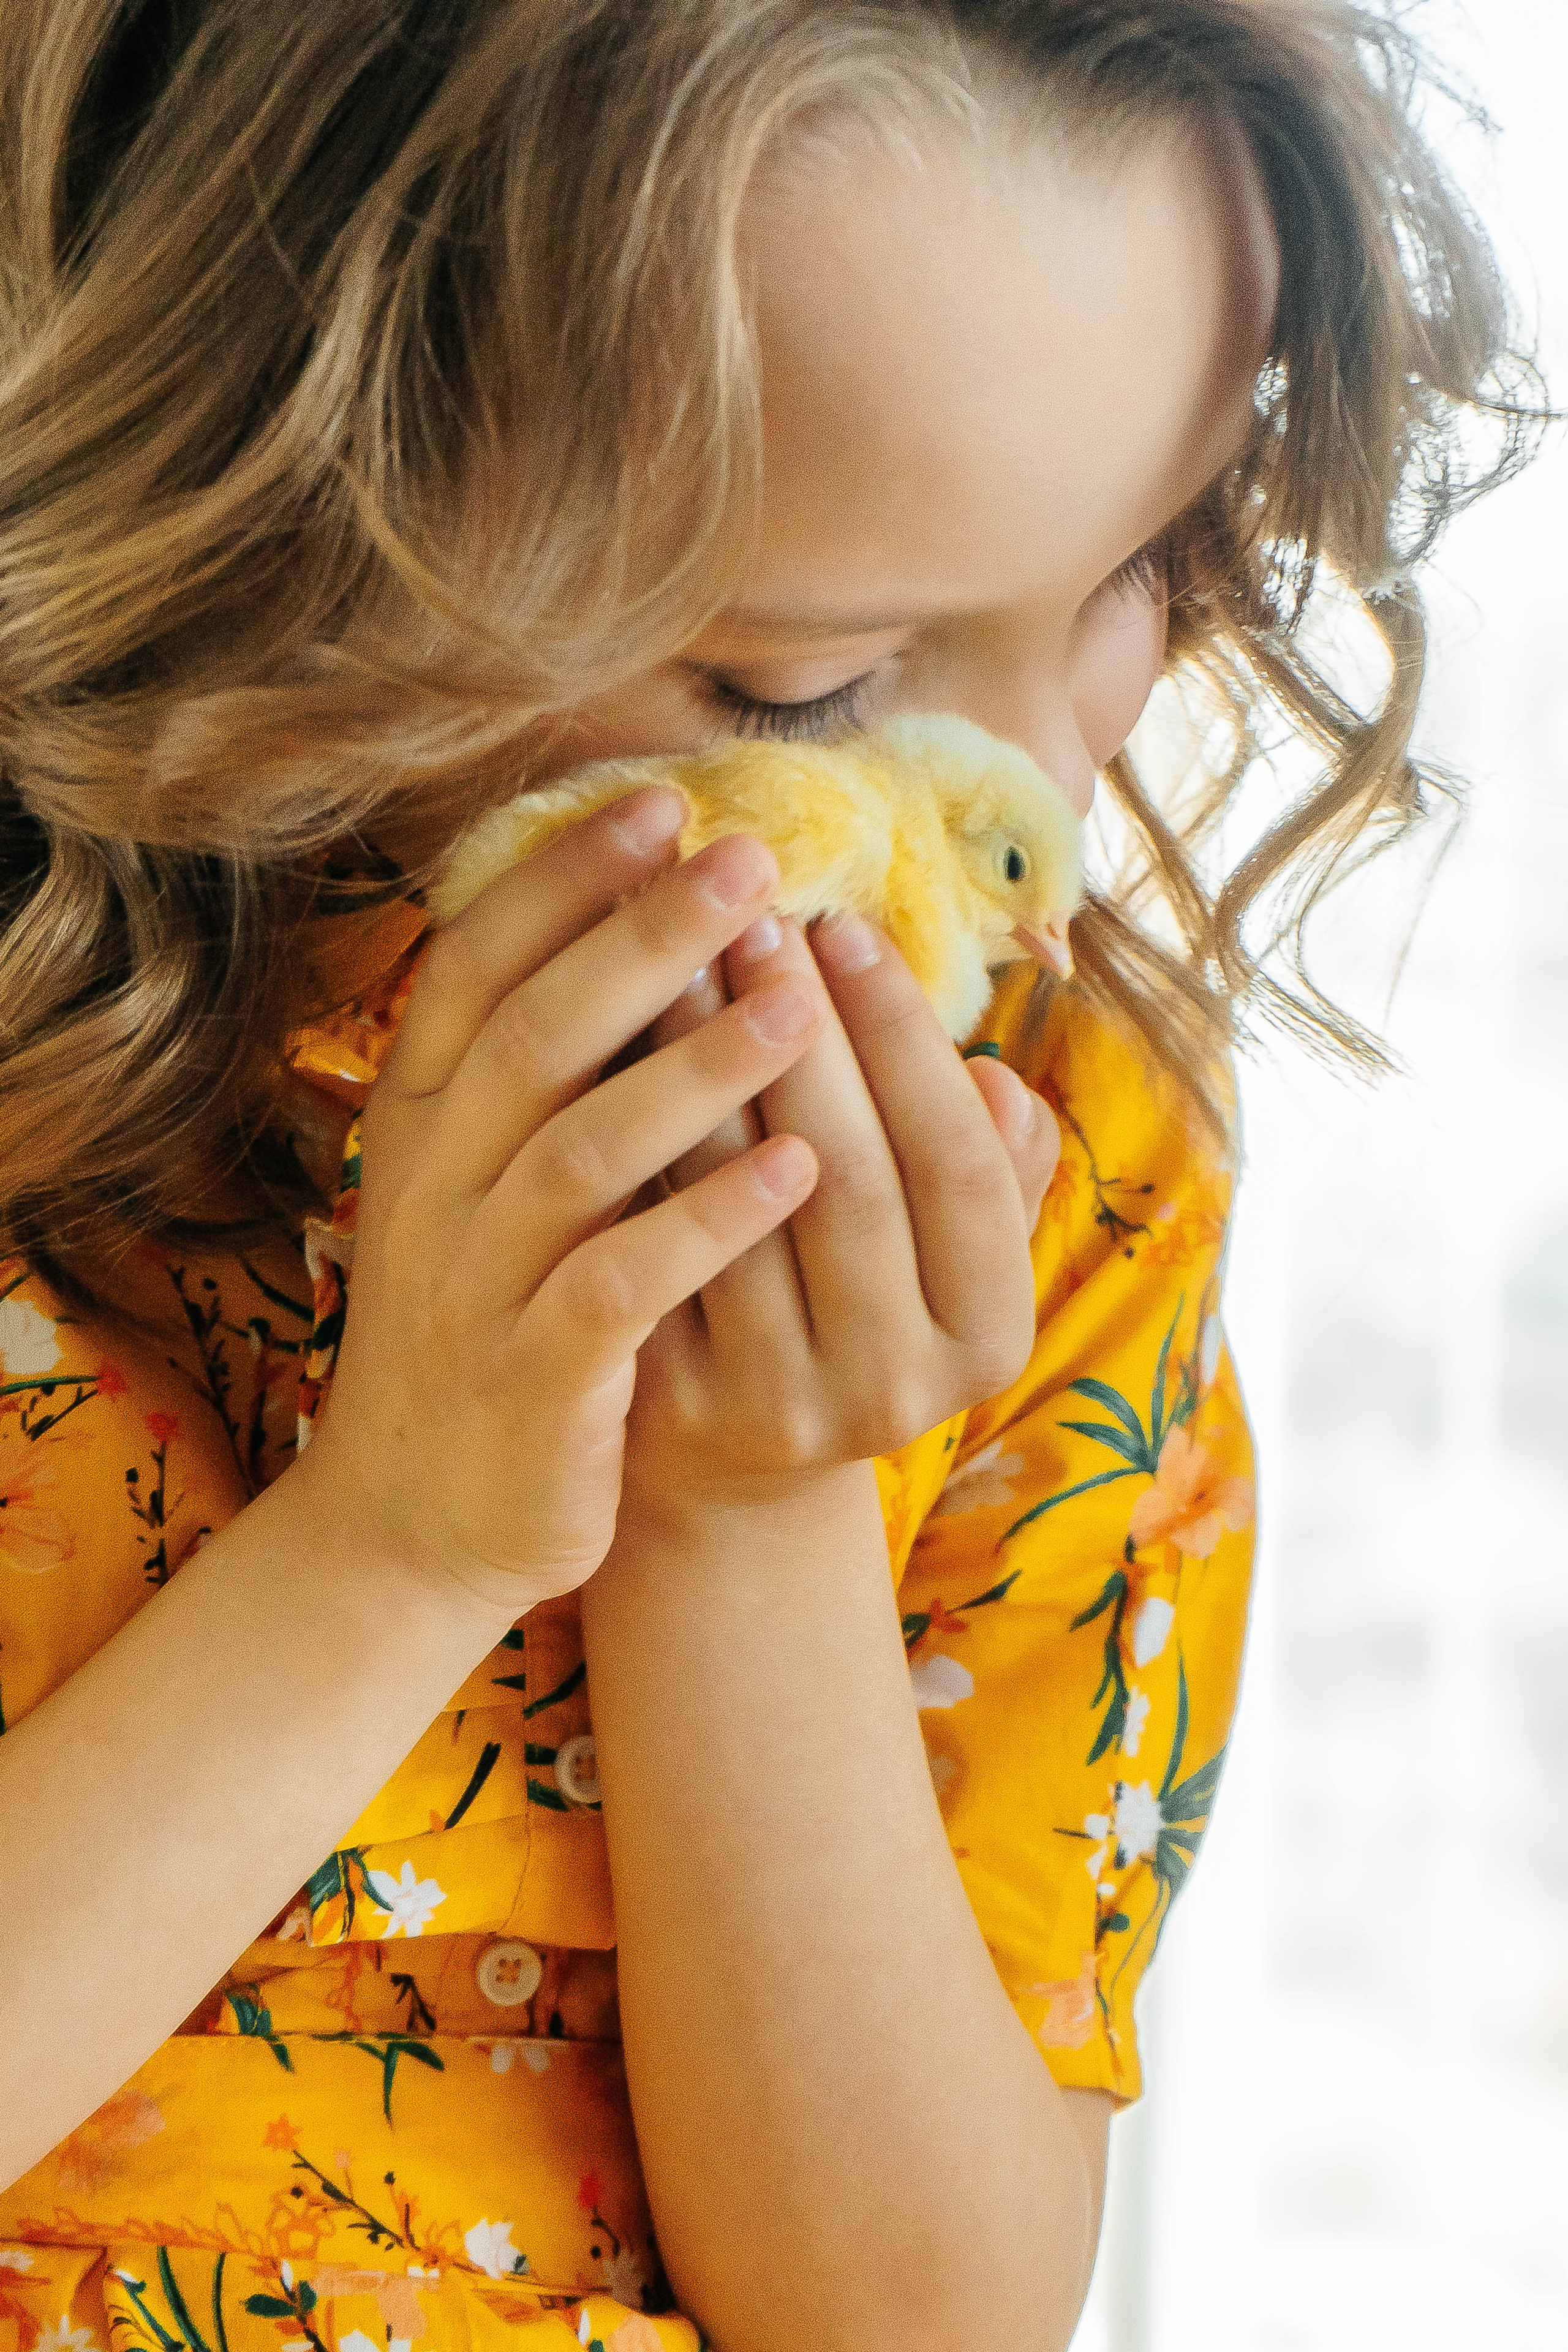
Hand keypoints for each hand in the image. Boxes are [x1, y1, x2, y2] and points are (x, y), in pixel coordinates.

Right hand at [291, 793, 832, 1610]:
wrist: (415, 1518)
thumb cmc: (486, 1320)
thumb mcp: (488, 1186)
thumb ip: (554, 1075)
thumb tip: (663, 934)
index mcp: (423, 1122)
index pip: (477, 968)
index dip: (566, 882)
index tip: (663, 804)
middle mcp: (435, 1187)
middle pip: (537, 1035)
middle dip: (644, 941)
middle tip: (751, 861)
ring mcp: (476, 1284)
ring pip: (583, 1152)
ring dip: (695, 1070)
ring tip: (797, 1002)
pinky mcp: (533, 1378)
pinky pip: (622, 1283)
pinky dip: (708, 1222)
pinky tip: (798, 1170)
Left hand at [619, 907, 1060, 1527]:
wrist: (741, 1458)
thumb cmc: (859, 1300)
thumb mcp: (949, 1251)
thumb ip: (994, 1168)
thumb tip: (996, 1078)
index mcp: (987, 1338)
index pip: (961, 1166)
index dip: (908, 1042)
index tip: (850, 926)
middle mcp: (897, 1388)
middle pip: (855, 1180)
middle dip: (807, 1033)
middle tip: (756, 912)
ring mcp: (783, 1404)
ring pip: (744, 1203)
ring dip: (710, 1063)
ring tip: (680, 947)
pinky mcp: (678, 1403)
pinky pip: (657, 1236)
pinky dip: (644, 1133)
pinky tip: (618, 1041)